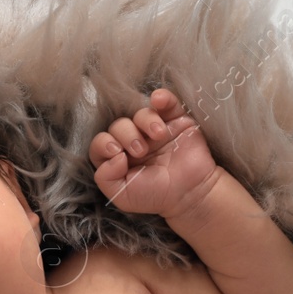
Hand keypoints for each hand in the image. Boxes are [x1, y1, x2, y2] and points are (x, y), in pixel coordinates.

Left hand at [88, 88, 217, 219]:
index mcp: (120, 157)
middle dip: (127, 135)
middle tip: (141, 151)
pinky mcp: (176, 120)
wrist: (191, 193)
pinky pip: (166, 101)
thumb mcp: (122, 196)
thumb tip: (112, 156)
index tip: (118, 154)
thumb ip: (105, 178)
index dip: (104, 144)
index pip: (102, 142)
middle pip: (119, 125)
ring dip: (146, 121)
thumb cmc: (156, 195)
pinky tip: (158, 101)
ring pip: (141, 113)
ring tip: (159, 135)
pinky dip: (162, 97)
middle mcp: (135, 141)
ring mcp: (154, 129)